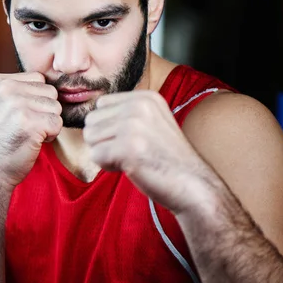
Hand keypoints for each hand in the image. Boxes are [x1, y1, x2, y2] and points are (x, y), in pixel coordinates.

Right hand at [0, 72, 62, 187]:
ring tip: (28, 133)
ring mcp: (16, 104)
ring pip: (56, 106)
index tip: (18, 116)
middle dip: (44, 111)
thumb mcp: (2, 104)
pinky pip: (57, 123)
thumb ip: (21, 88)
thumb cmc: (2, 139)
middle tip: (24, 127)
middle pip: (50, 91)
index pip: (38, 78)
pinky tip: (33, 141)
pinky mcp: (28, 122)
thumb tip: (55, 78)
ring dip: (48, 123)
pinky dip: (51, 135)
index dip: (36, 100)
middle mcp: (5, 89)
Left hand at [84, 90, 213, 213]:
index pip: (100, 105)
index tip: (131, 139)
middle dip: (103, 140)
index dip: (108, 126)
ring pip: (90, 138)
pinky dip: (108, 166)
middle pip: (91, 121)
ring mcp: (133, 126)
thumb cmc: (165, 158)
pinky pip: (95, 156)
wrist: (194, 185)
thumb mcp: (150, 122)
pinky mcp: (127, 148)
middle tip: (129, 152)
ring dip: (105, 153)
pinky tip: (130, 167)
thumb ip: (124, 114)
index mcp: (145, 97)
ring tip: (131, 159)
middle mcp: (138, 106)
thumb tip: (89, 120)